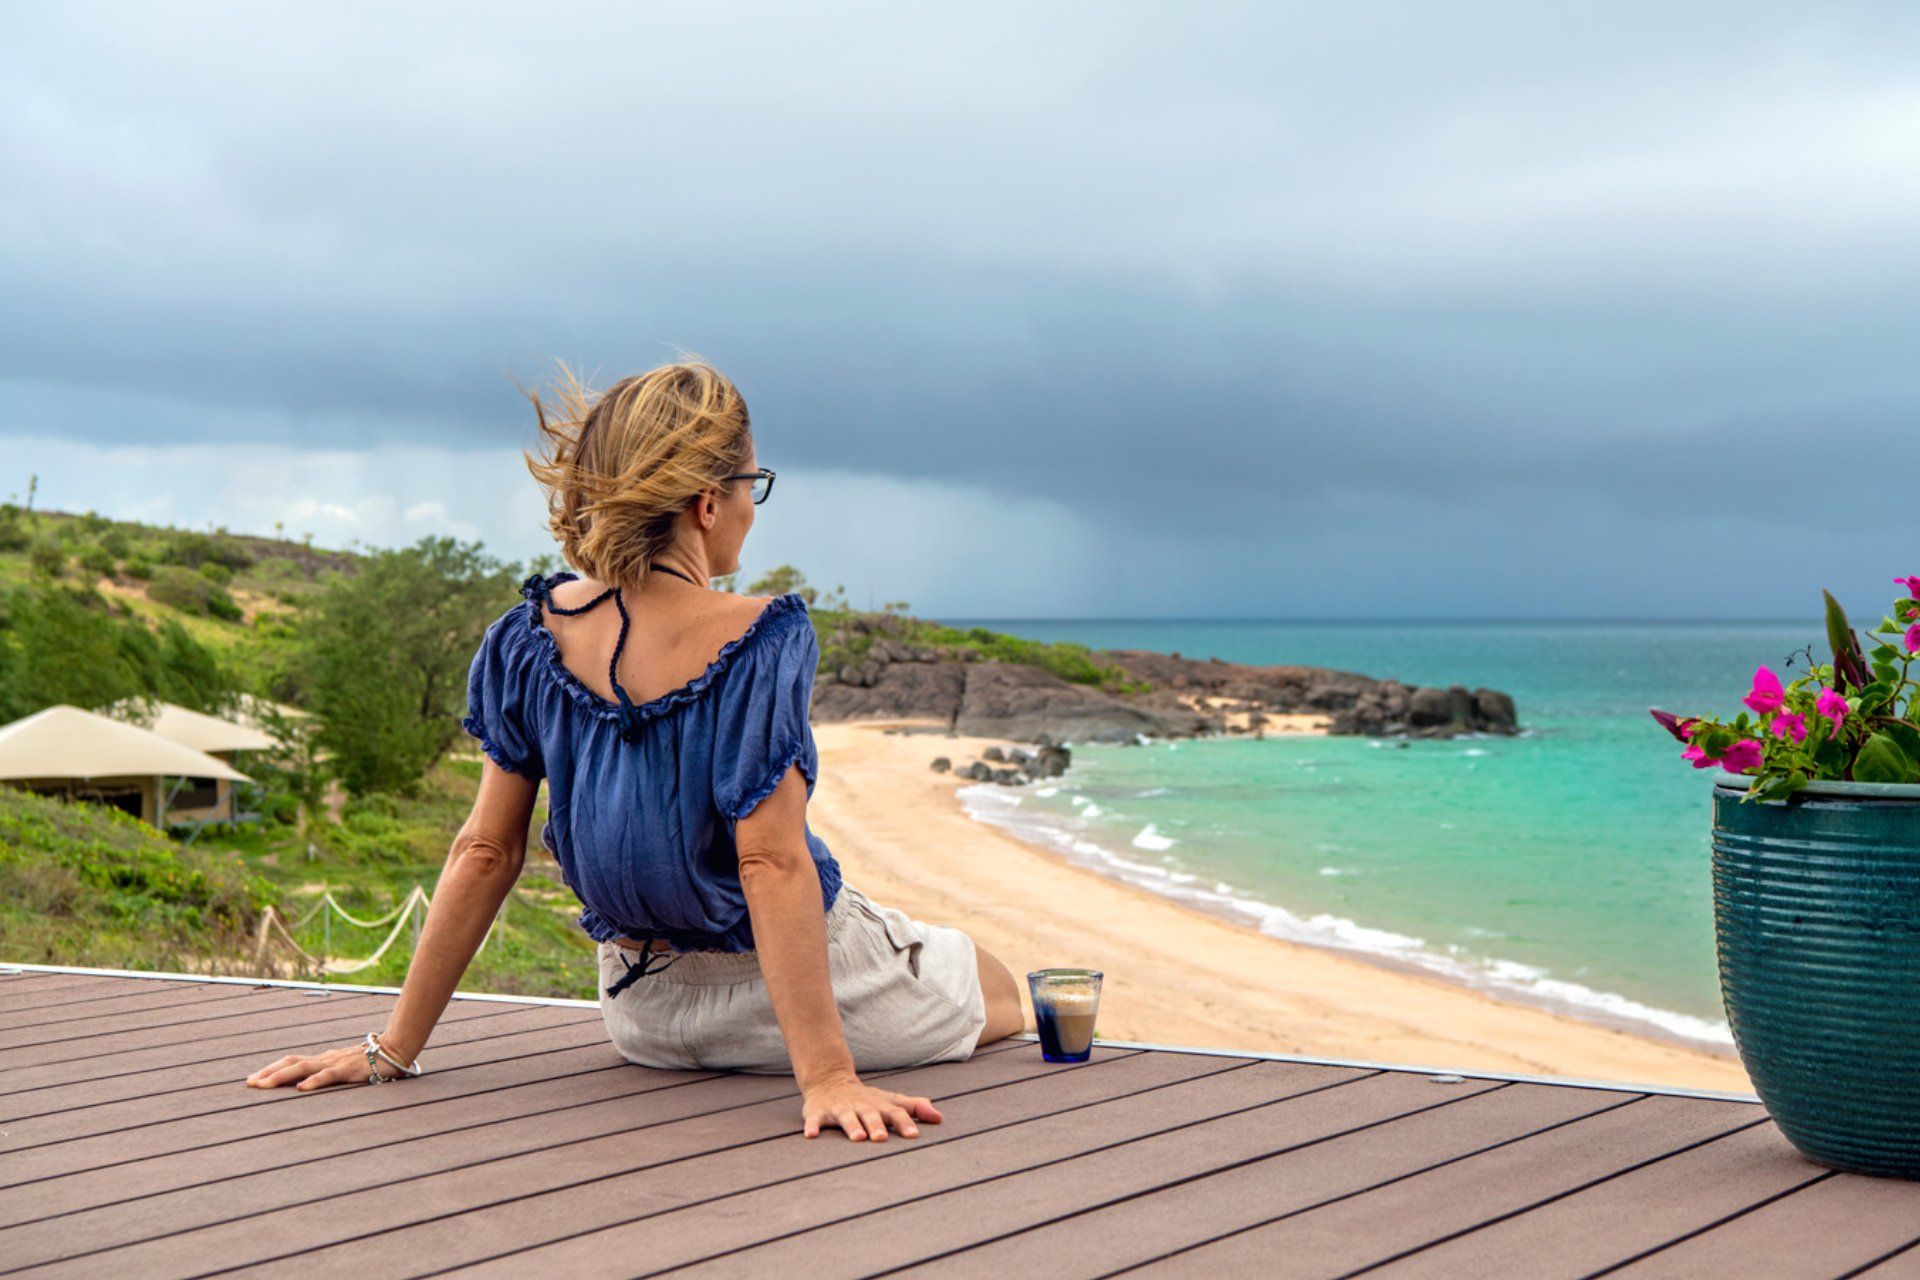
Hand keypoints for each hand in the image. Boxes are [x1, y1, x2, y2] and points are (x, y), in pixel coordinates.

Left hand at [245, 1041, 404, 1089]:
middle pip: (290, 1062)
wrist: (396, 1048)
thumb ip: (329, 1072)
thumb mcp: (345, 1067)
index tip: (252, 1079)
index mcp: (323, 1059)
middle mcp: (325, 1058)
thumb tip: (310, 1083)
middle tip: (249, 1084)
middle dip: (268, 1073)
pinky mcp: (349, 1069)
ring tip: (263, 1085)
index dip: (271, 1069)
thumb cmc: (372, 1060)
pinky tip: (302, 1088)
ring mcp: (336, 1062)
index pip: (291, 1061)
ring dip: (281, 1076)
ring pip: (303, 1067)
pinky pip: (329, 1075)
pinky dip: (314, 1081)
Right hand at [800, 1072, 942, 1140]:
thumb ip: (914, 1108)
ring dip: (852, 1127)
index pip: (895, 1113)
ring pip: (846, 1118)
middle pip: (871, 1116)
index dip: (905, 1123)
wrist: (831, 1080)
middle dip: (876, 1126)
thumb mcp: (890, 1100)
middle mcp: (861, 1106)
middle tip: (881, 1139)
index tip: (914, 1135)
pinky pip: (815, 1119)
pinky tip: (812, 1135)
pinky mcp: (819, 1112)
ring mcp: (840, 1109)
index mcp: (879, 1105)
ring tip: (858, 1138)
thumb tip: (939, 1117)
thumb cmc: (867, 1099)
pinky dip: (812, 1126)